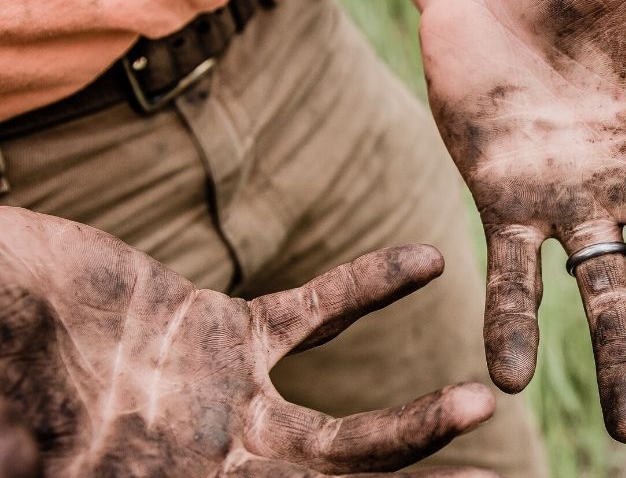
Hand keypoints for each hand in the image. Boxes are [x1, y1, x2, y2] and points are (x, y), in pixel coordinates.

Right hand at [0, 207, 496, 476]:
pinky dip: (368, 288)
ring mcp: (232, 405)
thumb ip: (88, 457)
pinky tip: (426, 262)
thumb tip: (113, 465)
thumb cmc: (6, 382)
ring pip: (346, 427)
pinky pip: (315, 313)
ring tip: (483, 403)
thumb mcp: (36, 452)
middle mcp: (227, 467)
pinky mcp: (225, 335)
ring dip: (417, 420)